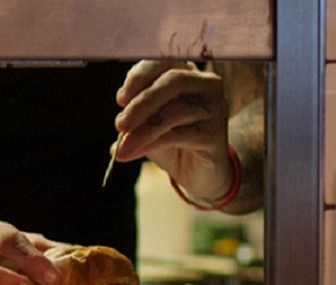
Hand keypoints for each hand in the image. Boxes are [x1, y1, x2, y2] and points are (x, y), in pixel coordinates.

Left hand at [114, 60, 232, 203]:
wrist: (199, 172)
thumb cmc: (172, 141)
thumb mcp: (149, 124)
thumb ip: (136, 117)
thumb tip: (119, 124)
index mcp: (187, 73)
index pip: (165, 61)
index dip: (141, 76)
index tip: (120, 99)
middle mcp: (206, 85)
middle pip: (173, 81)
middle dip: (141, 102)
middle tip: (119, 124)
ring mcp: (215, 107)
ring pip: (175, 111)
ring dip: (142, 130)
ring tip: (122, 147)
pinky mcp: (216, 133)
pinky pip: (179, 135)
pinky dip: (150, 144)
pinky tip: (133, 153)